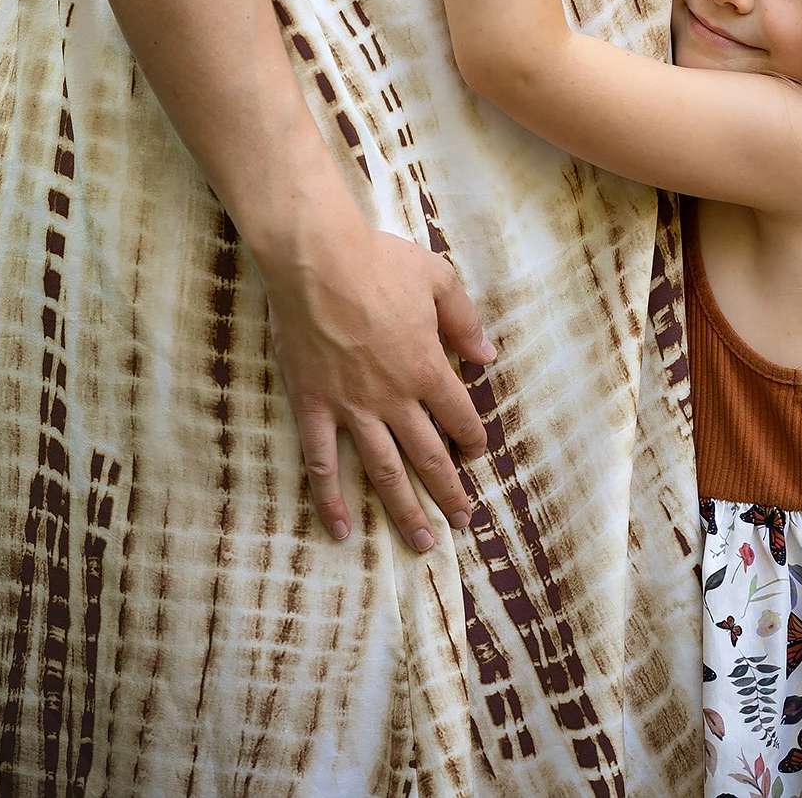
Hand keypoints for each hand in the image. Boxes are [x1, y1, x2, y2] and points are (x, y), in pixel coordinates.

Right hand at [262, 214, 495, 550]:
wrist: (316, 259)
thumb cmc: (379, 262)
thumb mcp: (439, 280)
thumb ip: (466, 322)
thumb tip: (488, 357)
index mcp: (427, 368)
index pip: (460, 417)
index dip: (474, 438)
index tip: (478, 452)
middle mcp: (394, 398)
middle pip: (430, 457)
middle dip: (450, 492)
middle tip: (463, 519)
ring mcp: (351, 408)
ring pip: (384, 471)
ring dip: (406, 510)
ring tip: (424, 541)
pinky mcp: (313, 405)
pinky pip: (322, 462)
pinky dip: (331, 499)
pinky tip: (341, 528)